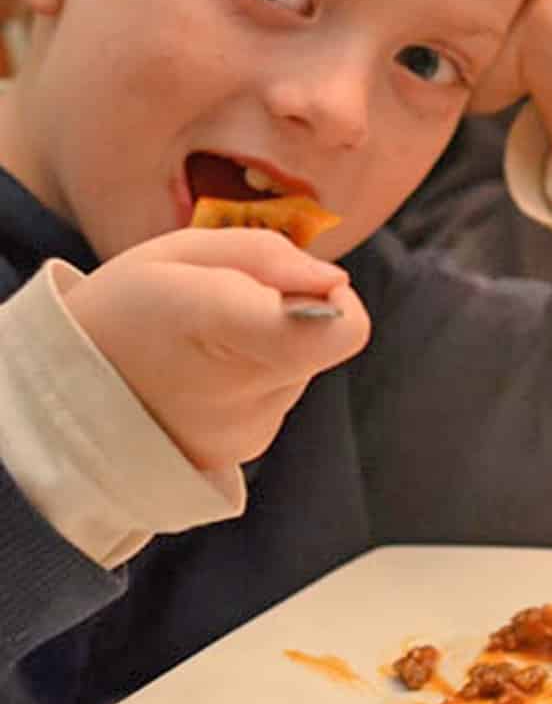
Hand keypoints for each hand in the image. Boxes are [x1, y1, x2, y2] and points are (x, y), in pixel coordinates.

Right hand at [63, 229, 369, 470]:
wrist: (61, 402)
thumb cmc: (122, 311)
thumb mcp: (178, 252)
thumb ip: (268, 255)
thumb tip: (333, 279)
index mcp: (220, 323)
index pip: (335, 329)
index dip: (337, 300)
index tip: (302, 284)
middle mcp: (241, 389)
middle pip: (325, 339)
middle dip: (293, 311)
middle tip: (227, 306)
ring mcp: (246, 430)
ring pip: (302, 366)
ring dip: (271, 344)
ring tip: (203, 343)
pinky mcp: (245, 451)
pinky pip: (280, 395)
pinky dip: (256, 377)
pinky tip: (202, 375)